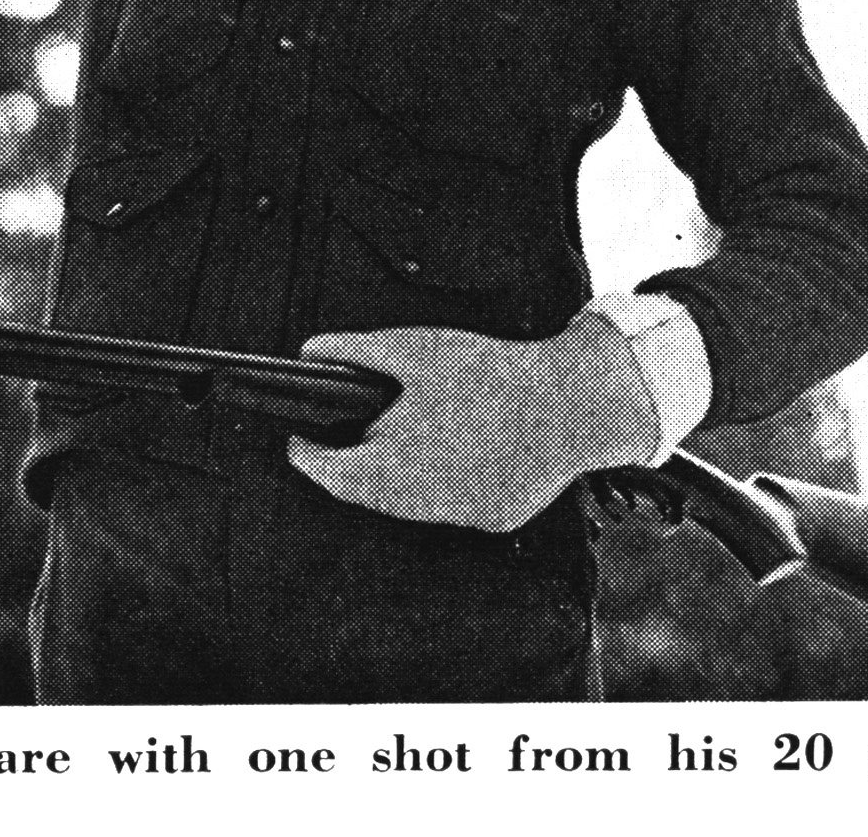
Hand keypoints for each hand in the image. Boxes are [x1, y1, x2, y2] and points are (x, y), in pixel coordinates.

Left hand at [287, 320, 657, 530]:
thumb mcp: (411, 350)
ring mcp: (462, 515)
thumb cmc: (486, 374)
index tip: (296, 439)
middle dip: (348, 466)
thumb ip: (353, 351)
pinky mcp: (496, 516)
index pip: (329, 474)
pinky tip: (447, 451)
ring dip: (393, 476)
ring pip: (410, 502)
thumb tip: (307, 352)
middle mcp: (421, 503)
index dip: (307, 454)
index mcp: (391, 468)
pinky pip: (454, 502)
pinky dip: (442, 481)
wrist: (571, 405)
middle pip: (368, 491)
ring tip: (388, 441)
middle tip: (340, 438)